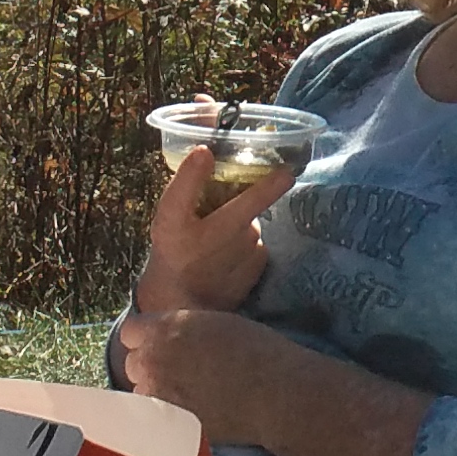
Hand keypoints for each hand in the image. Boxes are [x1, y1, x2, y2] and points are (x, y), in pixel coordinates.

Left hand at [117, 308, 286, 446]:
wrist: (273, 392)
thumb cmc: (254, 350)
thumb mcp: (212, 322)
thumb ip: (180, 327)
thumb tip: (168, 336)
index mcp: (163, 329)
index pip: (131, 332)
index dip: (145, 338)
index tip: (159, 344)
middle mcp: (152, 360)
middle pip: (132, 363)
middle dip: (149, 366)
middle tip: (176, 371)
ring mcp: (157, 394)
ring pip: (141, 392)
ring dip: (155, 392)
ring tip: (186, 394)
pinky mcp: (167, 423)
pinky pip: (155, 417)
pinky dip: (167, 415)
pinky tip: (192, 411)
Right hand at [132, 143, 294, 314]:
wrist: (177, 305)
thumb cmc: (172, 253)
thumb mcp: (169, 215)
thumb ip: (188, 181)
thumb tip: (205, 150)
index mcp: (220, 224)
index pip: (251, 198)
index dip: (271, 184)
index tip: (288, 172)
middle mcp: (239, 240)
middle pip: (248, 208)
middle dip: (240, 202)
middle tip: (219, 210)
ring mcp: (250, 258)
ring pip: (250, 227)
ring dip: (238, 226)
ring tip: (213, 239)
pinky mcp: (256, 273)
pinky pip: (255, 247)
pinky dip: (243, 246)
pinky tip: (224, 254)